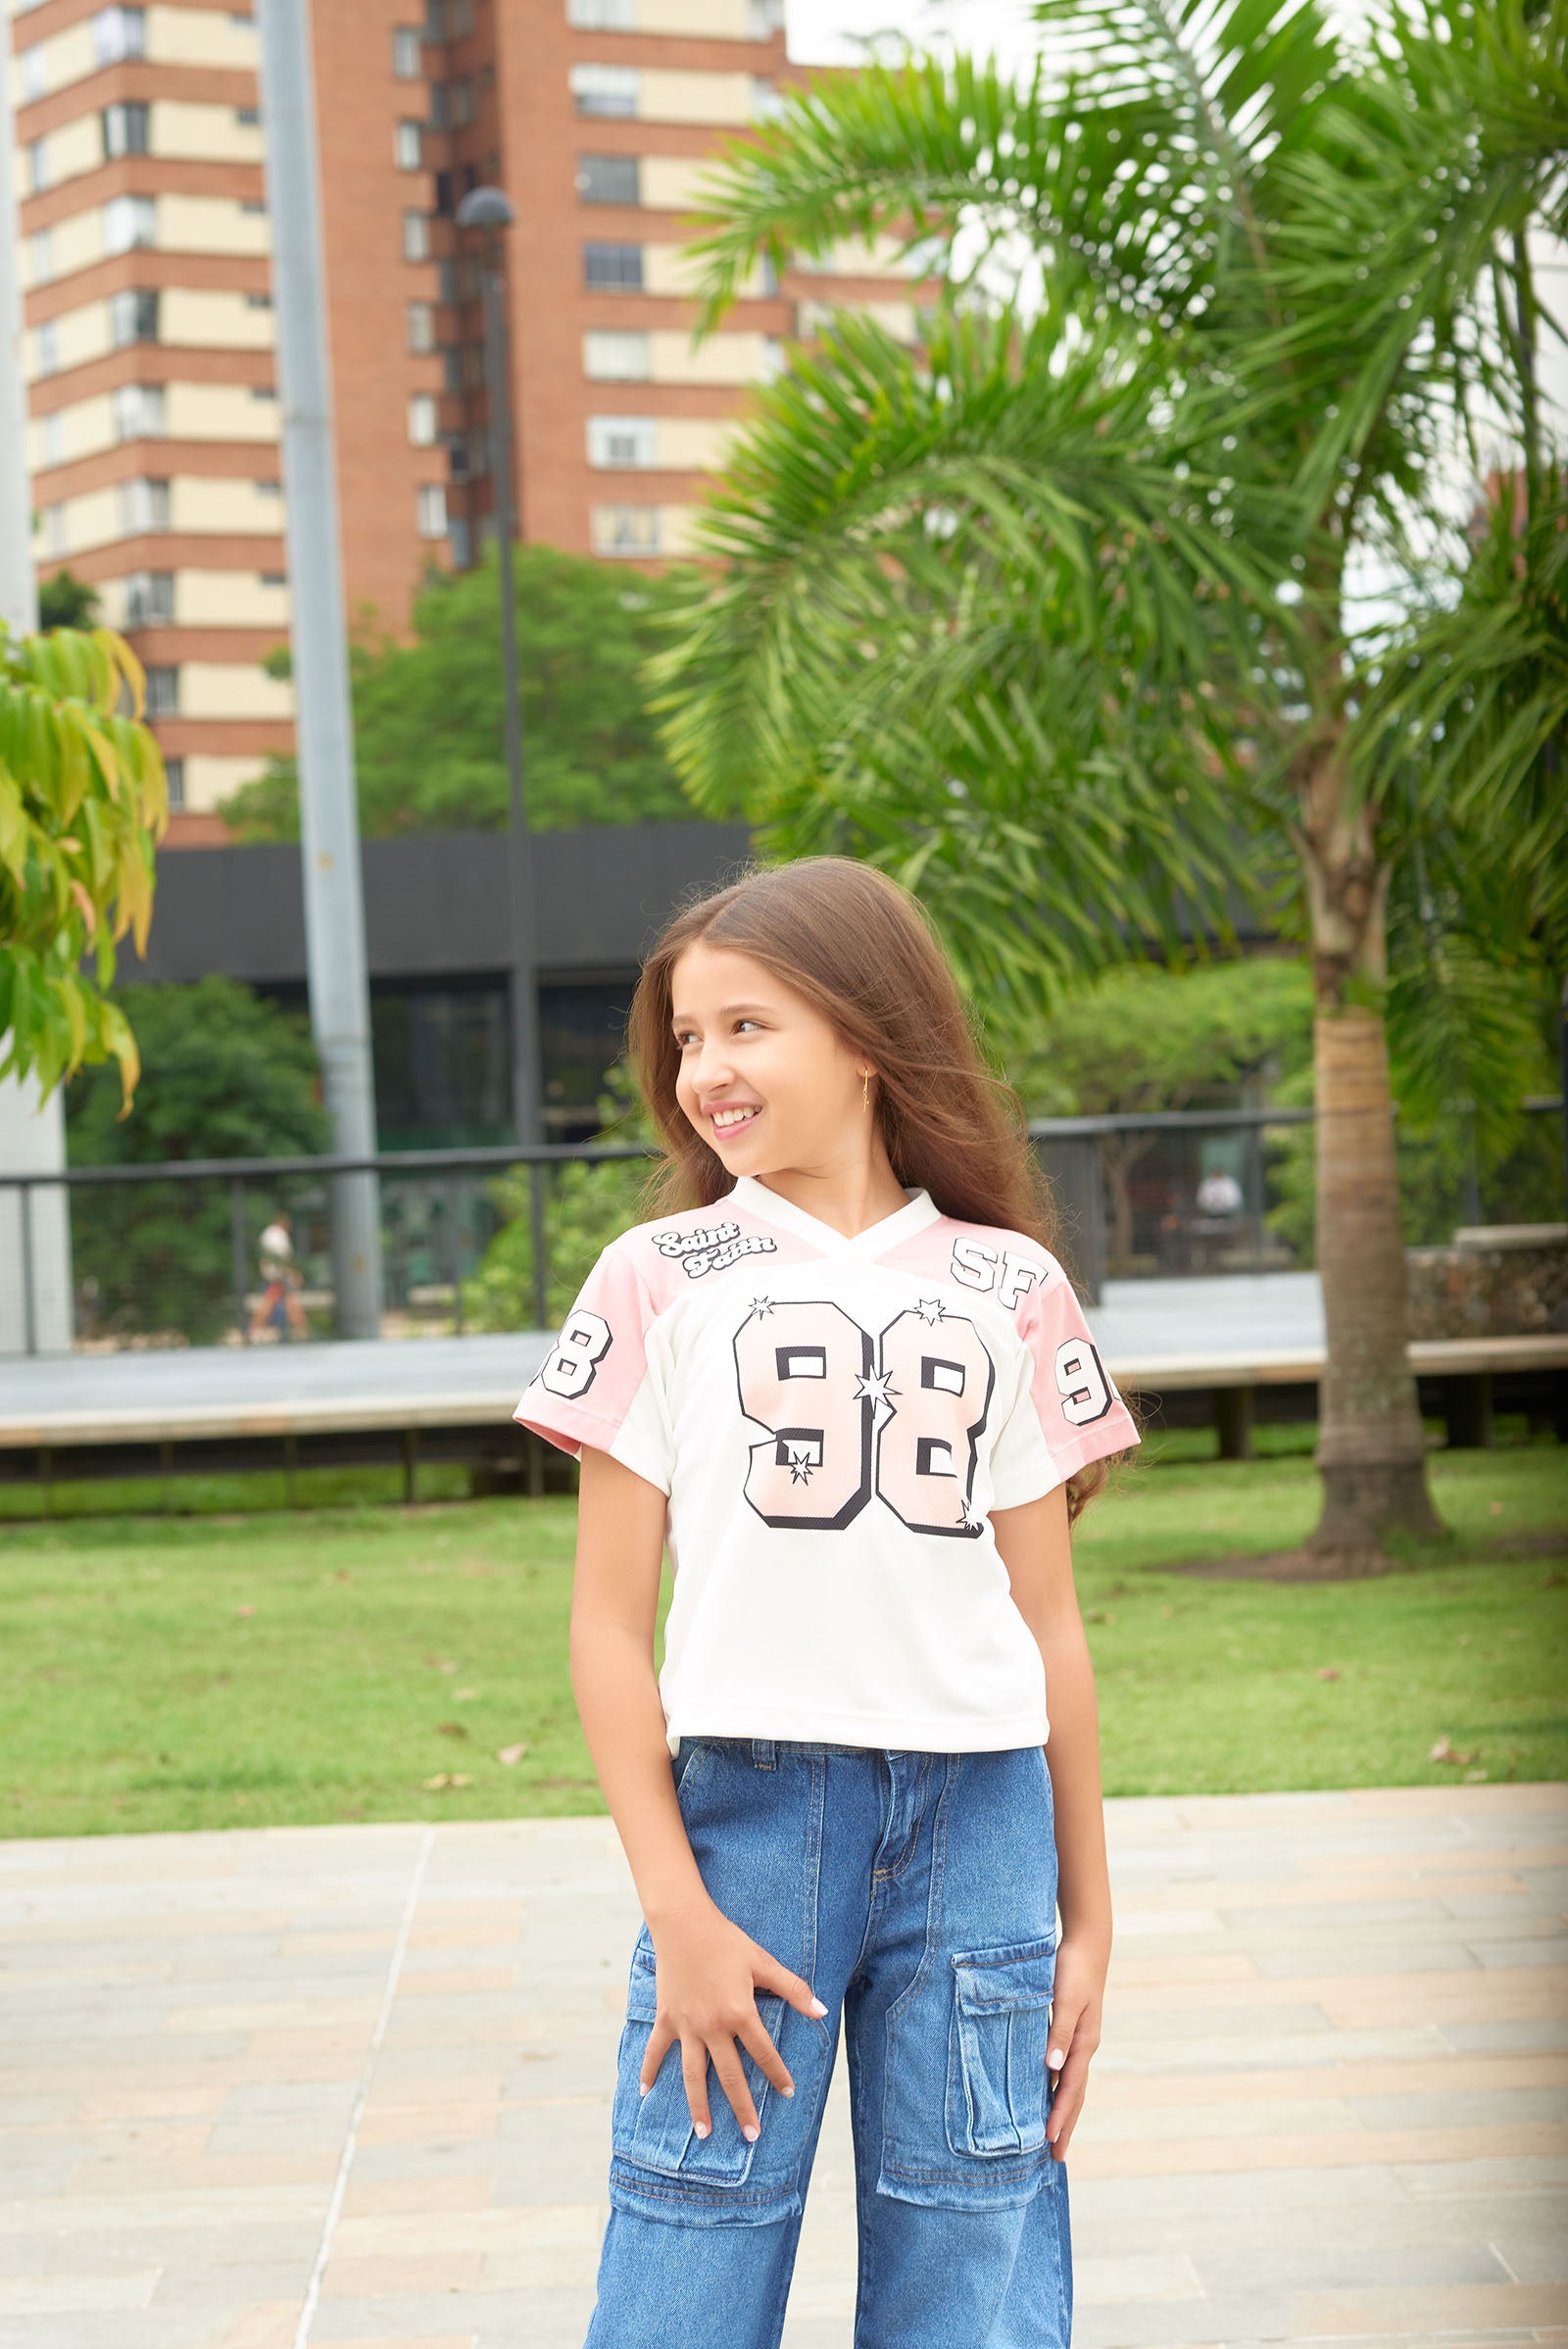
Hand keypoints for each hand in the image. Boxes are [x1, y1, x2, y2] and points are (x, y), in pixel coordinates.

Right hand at [642, 1898, 827, 2141]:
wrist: (683, 1922)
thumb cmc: (726, 1940)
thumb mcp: (763, 1961)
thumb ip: (793, 1989)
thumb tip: (821, 2011)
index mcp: (739, 2012)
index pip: (764, 2052)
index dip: (778, 2074)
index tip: (789, 2093)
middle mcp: (712, 2026)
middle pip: (730, 2075)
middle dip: (742, 2107)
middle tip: (751, 2135)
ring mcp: (686, 2025)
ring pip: (693, 2074)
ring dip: (698, 2105)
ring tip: (704, 2133)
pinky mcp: (666, 2018)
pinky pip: (656, 2050)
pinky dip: (648, 2070)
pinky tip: (645, 2092)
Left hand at [1043, 1929, 1106, 2160]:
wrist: (1087, 1943)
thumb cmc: (1072, 1969)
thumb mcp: (1065, 1998)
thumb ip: (1057, 2031)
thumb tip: (1052, 2069)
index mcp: (1083, 2042)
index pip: (1070, 2088)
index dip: (1060, 2115)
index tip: (1050, 2141)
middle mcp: (1084, 2046)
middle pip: (1075, 2094)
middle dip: (1066, 2125)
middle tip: (1056, 2158)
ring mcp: (1080, 2040)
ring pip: (1072, 2085)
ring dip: (1065, 2111)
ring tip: (1055, 2137)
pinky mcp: (1072, 2031)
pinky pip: (1067, 2069)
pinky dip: (1061, 2089)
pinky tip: (1050, 2095)